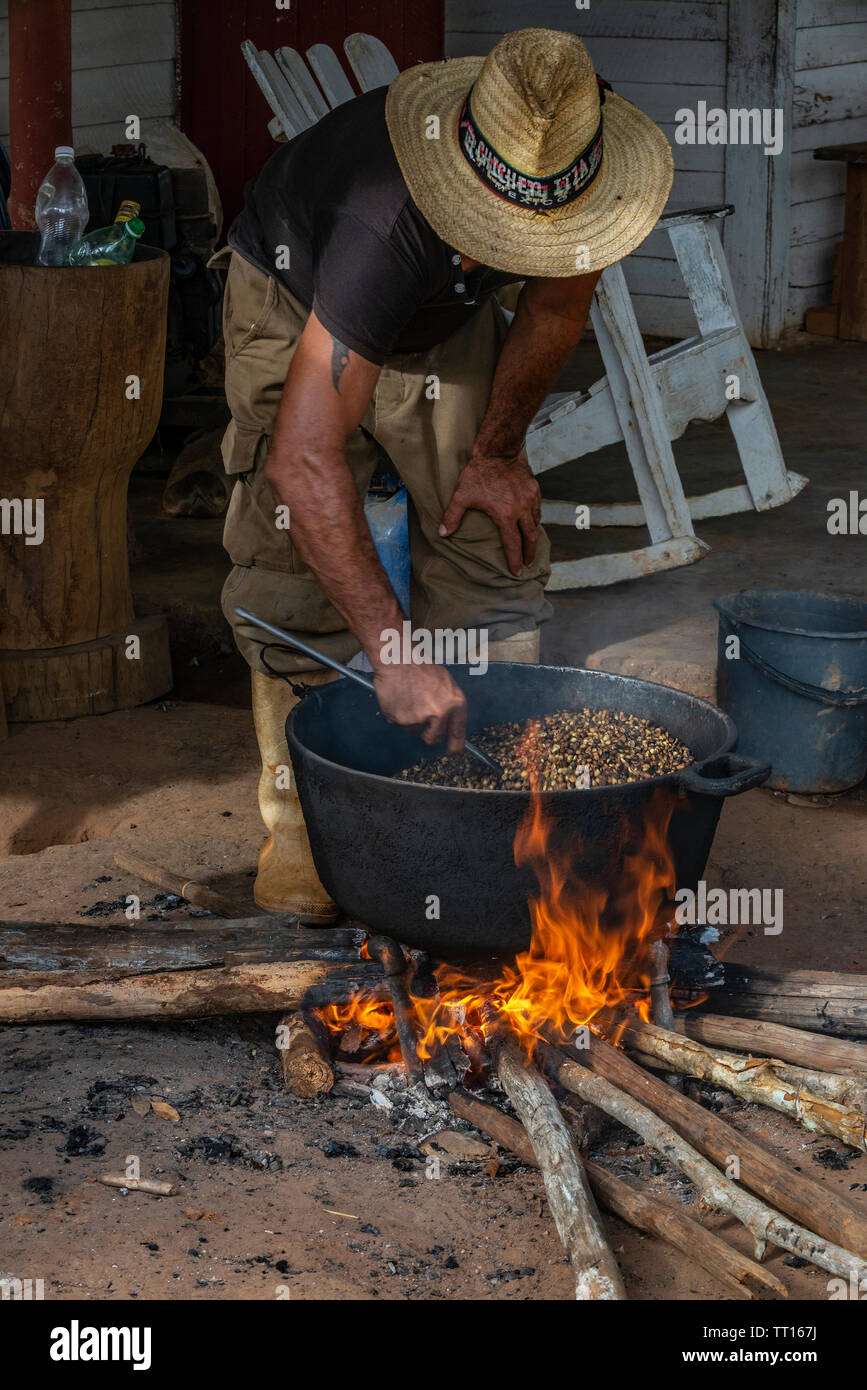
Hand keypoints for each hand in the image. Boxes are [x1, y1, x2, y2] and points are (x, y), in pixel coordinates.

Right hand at [374, 663, 466, 753]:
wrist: (398, 658)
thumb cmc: (421, 666)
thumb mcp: (446, 683)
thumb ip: (450, 705)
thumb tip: (450, 723)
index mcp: (455, 704)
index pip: (458, 735)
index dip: (454, 747)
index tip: (451, 751)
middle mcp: (439, 713)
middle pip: (433, 738)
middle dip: (427, 732)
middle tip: (421, 716)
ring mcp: (419, 718)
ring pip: (414, 730)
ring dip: (410, 720)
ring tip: (408, 698)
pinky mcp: (400, 719)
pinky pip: (398, 723)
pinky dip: (397, 714)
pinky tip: (398, 697)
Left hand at [439, 450, 540, 576]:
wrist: (498, 450)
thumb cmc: (478, 473)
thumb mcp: (462, 495)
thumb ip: (452, 516)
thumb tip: (443, 533)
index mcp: (505, 515)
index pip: (512, 544)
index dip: (514, 560)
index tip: (516, 572)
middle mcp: (521, 510)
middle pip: (530, 537)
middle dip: (529, 553)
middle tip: (528, 563)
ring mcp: (530, 499)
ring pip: (535, 522)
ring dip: (532, 535)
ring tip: (529, 543)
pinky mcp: (535, 489)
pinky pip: (537, 508)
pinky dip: (535, 518)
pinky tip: (530, 520)